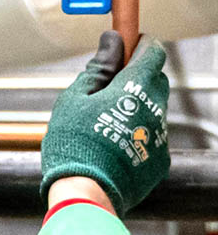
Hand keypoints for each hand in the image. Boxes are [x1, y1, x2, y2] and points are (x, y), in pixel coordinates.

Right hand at [40, 31, 170, 218]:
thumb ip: (99, 67)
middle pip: (155, 80)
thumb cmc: (74, 143)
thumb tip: (112, 41)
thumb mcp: (76, 98)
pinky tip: (113, 146)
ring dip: (135, 108)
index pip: (152, 52)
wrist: (85, 193)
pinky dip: (137, 134)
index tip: (125, 48)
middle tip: (107, 88)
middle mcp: (156, 109)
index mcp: (135, 88)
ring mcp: (160, 136)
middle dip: (137, 77)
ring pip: (153, 110)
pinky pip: (151, 136)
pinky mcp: (160, 159)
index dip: (140, 45)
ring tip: (105, 124)